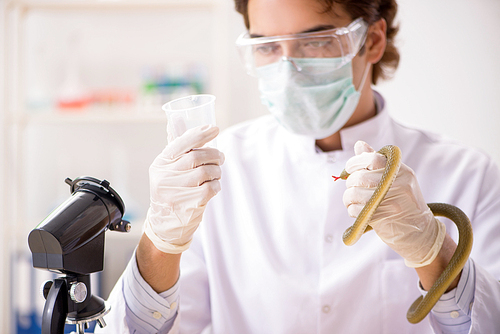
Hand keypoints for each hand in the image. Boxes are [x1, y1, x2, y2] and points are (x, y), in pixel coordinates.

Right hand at [144, 124, 224, 253]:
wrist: (165, 224)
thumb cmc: (170, 190)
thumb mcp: (166, 169)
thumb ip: (175, 147)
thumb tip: (177, 118)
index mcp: (160, 163)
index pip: (181, 142)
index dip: (200, 134)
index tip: (215, 128)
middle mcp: (165, 176)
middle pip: (197, 156)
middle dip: (215, 154)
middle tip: (221, 157)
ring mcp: (176, 191)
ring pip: (206, 171)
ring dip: (217, 171)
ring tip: (216, 173)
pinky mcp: (188, 204)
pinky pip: (211, 188)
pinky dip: (216, 185)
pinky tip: (213, 186)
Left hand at [342, 141, 445, 267]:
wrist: (420, 232)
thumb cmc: (403, 201)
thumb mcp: (396, 178)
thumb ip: (376, 161)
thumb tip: (359, 144)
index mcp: (401, 170)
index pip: (372, 158)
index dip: (355, 162)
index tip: (350, 168)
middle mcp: (398, 183)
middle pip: (360, 177)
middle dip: (350, 183)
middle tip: (352, 188)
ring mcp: (391, 200)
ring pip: (354, 193)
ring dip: (348, 198)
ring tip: (352, 200)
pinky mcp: (383, 216)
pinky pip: (356, 209)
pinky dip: (352, 210)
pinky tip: (359, 211)